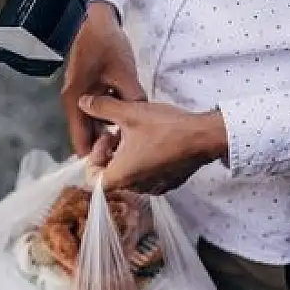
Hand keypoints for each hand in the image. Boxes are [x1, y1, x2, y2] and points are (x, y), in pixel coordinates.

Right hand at [61, 1, 146, 155]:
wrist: (92, 18)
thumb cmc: (104, 44)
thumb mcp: (124, 74)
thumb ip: (134, 100)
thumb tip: (144, 120)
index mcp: (76, 103)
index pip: (81, 144)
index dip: (97, 157)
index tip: (116, 164)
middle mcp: (75, 104)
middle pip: (89, 136)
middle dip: (107, 146)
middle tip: (130, 152)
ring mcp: (81, 95)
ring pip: (96, 123)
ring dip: (111, 130)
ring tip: (134, 136)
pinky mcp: (89, 88)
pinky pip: (100, 110)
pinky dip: (112, 116)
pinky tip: (131, 116)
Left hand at [79, 95, 228, 194]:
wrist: (205, 136)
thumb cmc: (167, 128)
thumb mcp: (129, 112)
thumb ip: (102, 107)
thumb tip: (83, 102)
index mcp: (121, 176)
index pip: (92, 179)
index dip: (93, 158)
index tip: (105, 139)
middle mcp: (136, 187)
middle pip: (110, 175)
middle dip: (110, 152)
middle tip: (118, 131)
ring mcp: (154, 187)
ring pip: (129, 174)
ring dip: (125, 155)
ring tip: (135, 133)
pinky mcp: (168, 183)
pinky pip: (147, 175)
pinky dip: (143, 161)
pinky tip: (151, 141)